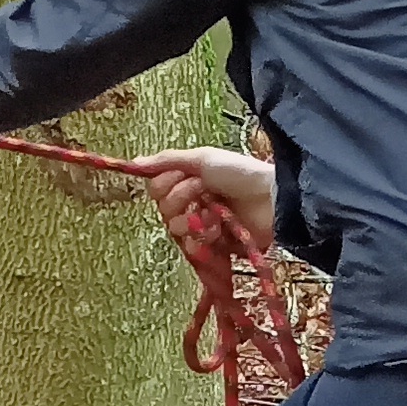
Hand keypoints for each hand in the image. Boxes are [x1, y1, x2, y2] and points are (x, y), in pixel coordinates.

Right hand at [131, 147, 278, 236]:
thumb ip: (167, 160)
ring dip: (192, 219)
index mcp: (187, 181)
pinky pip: (192, 247)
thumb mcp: (202, 158)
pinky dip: (203, 236)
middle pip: (163, 209)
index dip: (166, 184)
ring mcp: (202, 226)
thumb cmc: (240, 174)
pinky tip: (217, 229)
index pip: (156, 189)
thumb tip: (134, 163)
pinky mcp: (215, 247)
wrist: (272, 198)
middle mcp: (191, 204)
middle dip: (181, 198)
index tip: (186, 175)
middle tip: (203, 191)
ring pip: (174, 229)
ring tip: (213, 213)